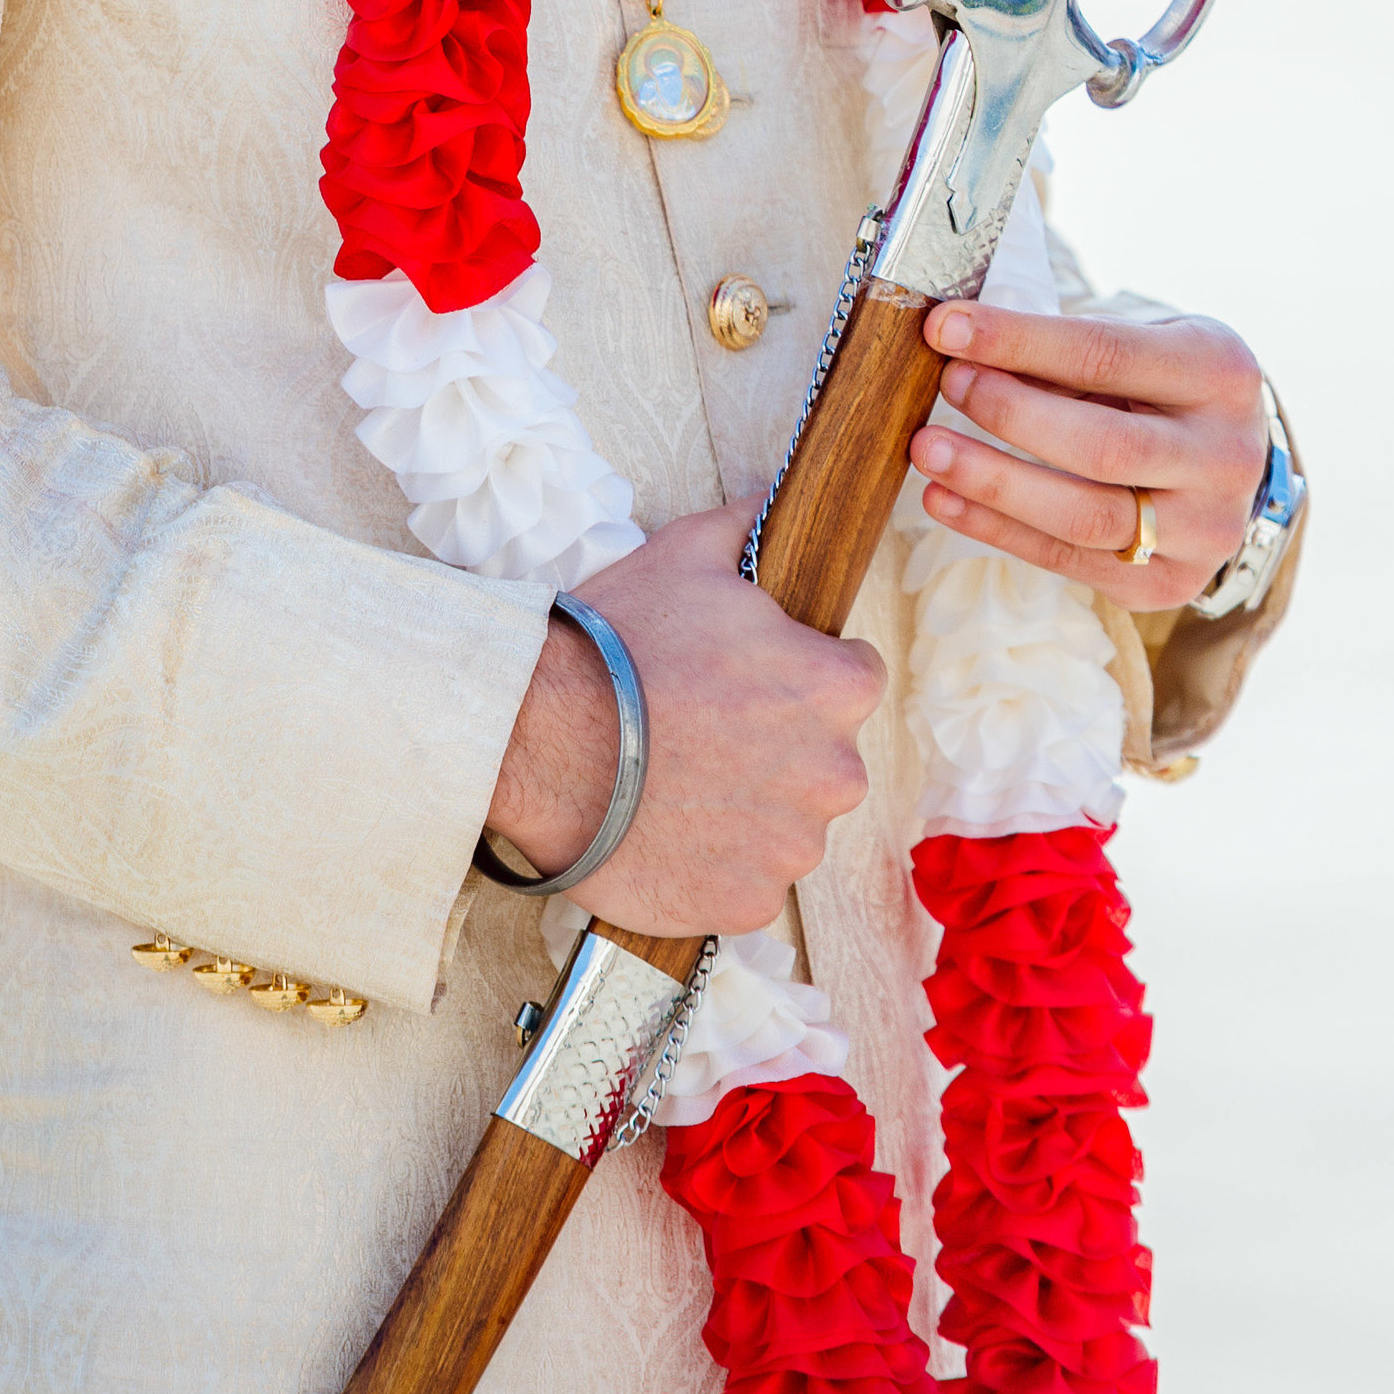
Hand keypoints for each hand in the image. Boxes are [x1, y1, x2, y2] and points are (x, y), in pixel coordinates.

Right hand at [484, 499, 882, 936]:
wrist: (539, 739)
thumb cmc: (616, 645)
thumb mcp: (686, 554)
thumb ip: (751, 524)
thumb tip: (779, 493)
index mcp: (836, 687)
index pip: (855, 678)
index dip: (803, 671)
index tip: (753, 677)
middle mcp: (834, 773)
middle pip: (824, 756)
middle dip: (778, 744)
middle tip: (703, 727)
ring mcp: (792, 846)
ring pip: (788, 821)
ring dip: (750, 806)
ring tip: (677, 780)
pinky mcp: (747, 901)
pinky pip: (749, 878)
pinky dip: (717, 861)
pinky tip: (666, 827)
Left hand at [912, 299, 1268, 610]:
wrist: (1227, 460)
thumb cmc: (1164, 386)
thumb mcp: (1138, 345)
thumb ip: (1063, 354)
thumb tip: (957, 344)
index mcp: (1220, 374)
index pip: (1106, 354)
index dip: (1018, 341)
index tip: (946, 326)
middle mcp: (1225, 457)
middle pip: (1103, 447)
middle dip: (1010, 415)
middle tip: (946, 385)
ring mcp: (1204, 530)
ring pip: (1085, 517)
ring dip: (993, 484)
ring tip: (929, 451)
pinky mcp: (1168, 583)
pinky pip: (1068, 560)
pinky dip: (996, 529)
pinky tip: (945, 500)